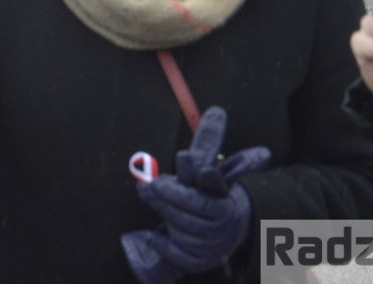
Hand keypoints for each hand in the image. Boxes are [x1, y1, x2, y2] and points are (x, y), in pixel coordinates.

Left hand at [122, 107, 268, 281]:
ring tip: (147, 193)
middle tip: (150, 183)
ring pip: (182, 228)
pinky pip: (176, 254)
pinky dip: (163, 245)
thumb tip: (216, 110)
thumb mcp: (211, 168)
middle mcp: (220, 223)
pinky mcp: (196, 261)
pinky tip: (151, 235)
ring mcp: (209, 245)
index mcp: (225, 199)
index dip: (203, 174)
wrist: (225, 231)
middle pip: (192, 207)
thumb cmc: (211, 194)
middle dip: (170, 194)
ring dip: (164, 211)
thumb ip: (210, 142)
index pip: (213, 185)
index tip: (193, 162)